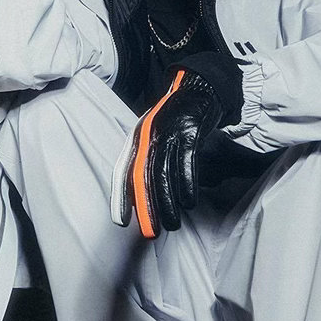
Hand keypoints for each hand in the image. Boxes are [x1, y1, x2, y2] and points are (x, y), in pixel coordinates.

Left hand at [111, 68, 224, 237]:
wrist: (199, 90)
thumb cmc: (175, 121)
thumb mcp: (154, 136)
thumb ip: (146, 160)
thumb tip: (142, 194)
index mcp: (137, 138)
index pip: (123, 170)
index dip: (121, 196)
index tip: (121, 221)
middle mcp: (149, 135)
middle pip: (144, 175)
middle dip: (147, 205)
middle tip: (151, 231)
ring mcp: (169, 132)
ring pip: (164, 171)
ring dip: (169, 201)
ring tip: (173, 223)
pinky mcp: (190, 130)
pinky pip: (187, 161)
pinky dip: (188, 183)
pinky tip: (189, 202)